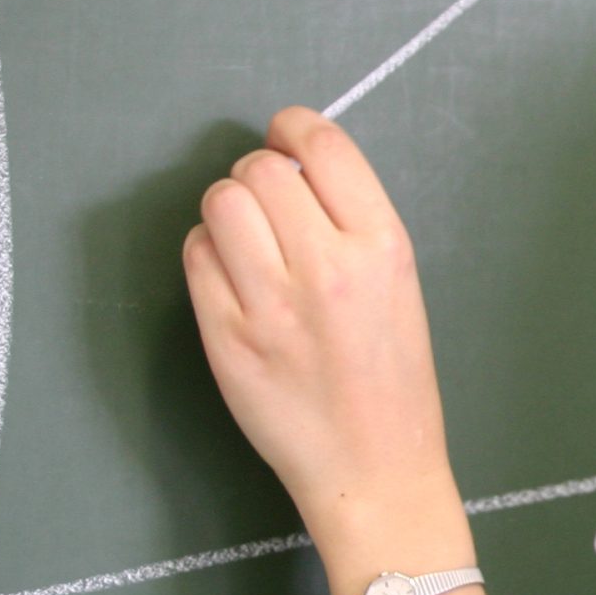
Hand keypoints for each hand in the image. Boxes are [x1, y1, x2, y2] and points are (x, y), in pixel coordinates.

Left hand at [182, 105, 459, 531]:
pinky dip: (207, 252)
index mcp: (383, 247)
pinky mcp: (226, 335)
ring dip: (228, 208)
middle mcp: (328, 267)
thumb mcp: (400, 285)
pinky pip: (195, 255)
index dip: (294, 127)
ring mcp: (271, 303)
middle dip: (260, 174)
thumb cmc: (393, 378)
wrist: (375, 467)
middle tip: (270, 206)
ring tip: (248, 239)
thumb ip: (350, 222)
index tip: (285, 137)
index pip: (323, 146)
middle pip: (262, 169)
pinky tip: (232, 277)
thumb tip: (290, 165)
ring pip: (220, 202)